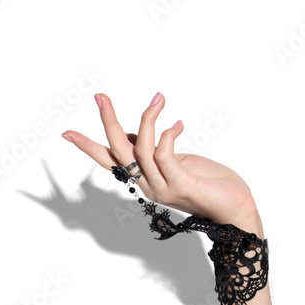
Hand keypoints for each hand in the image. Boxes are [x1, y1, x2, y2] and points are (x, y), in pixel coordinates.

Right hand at [62, 92, 260, 229]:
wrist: (237, 208)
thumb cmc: (212, 183)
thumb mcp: (179, 162)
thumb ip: (157, 151)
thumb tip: (139, 133)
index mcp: (145, 180)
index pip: (110, 161)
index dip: (89, 146)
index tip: (67, 132)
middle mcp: (149, 185)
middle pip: (119, 151)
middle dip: (108, 121)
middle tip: (101, 96)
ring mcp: (164, 187)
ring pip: (141, 149)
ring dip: (147, 119)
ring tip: (158, 99)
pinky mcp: (182, 184)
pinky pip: (165, 154)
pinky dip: (167, 134)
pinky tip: (177, 124)